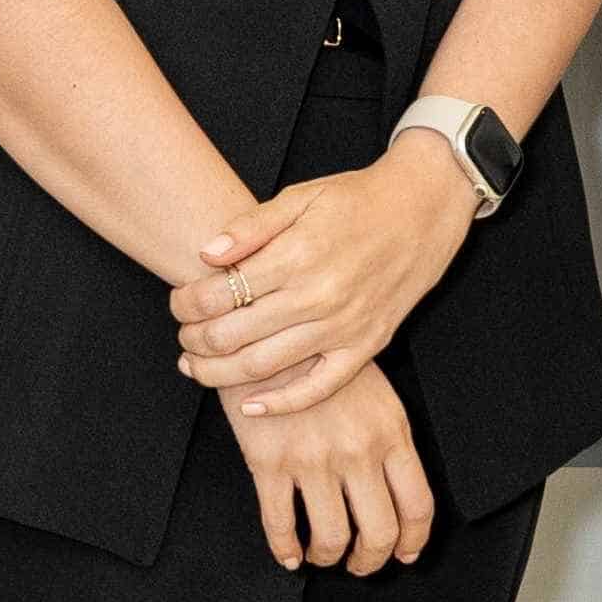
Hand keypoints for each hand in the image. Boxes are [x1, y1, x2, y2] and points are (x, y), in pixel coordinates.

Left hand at [171, 140, 481, 419]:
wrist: (423, 209)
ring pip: (264, 367)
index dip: (187, 303)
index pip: (221, 293)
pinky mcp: (366, 346)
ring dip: (219, 372)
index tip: (178, 301)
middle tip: (183, 334)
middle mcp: (318, 296)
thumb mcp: (300, 196)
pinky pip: (318, 388)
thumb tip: (206, 254)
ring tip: (196, 365)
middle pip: (233, 335)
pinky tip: (250, 404)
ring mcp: (343, 327)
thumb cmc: (357, 200)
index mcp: (297, 255)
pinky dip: (281, 404)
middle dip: (194, 339)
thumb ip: (251, 226)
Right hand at [228, 361, 434, 574]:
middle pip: (379, 532)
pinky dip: (284, 550)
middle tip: (359, 564)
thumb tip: (399, 494)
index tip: (403, 553)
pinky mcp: (268, 462)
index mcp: (390, 432)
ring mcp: (312, 458)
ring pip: (330, 537)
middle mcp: (357, 450)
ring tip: (321, 554)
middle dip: (369, 560)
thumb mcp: (375, 392)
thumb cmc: (320, 357)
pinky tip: (287, 553)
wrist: (266, 327)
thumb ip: (388, 440)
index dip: (411, 541)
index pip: (417, 505)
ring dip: (327, 556)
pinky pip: (280, 524)